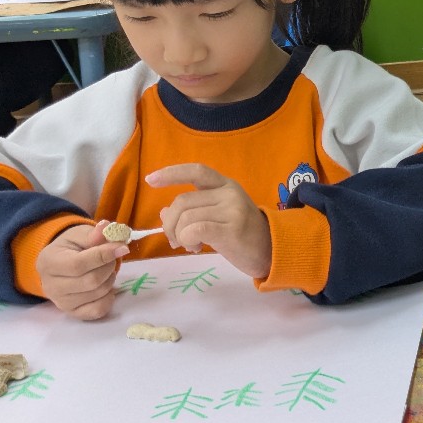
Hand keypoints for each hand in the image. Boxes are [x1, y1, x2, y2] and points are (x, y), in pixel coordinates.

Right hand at [35, 222, 129, 319]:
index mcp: (49, 262)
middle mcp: (51, 286)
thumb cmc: (71, 247)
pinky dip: (109, 297)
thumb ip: (94, 233)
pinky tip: (106, 286)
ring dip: (110, 279)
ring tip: (106, 269)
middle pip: (91, 281)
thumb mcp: (80, 234)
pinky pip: (98, 310)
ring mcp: (61, 303)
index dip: (103, 256)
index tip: (122, 247)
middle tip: (111, 257)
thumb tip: (106, 228)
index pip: (78, 264)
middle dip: (109, 266)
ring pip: (97, 294)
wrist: (61, 263)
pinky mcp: (73, 313)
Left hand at [145, 164, 272, 279]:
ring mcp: (232, 210)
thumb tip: (163, 213)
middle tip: (174, 240)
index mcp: (225, 185)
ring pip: (185, 218)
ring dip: (179, 236)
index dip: (172, 173)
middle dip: (169, 223)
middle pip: (182, 201)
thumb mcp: (217, 216)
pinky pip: (195, 230)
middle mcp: (229, 193)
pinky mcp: (232, 230)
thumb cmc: (242, 234)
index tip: (150, 179)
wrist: (272, 251)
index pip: (196, 170)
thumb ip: (193, 211)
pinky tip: (195, 247)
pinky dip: (186, 240)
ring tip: (190, 245)